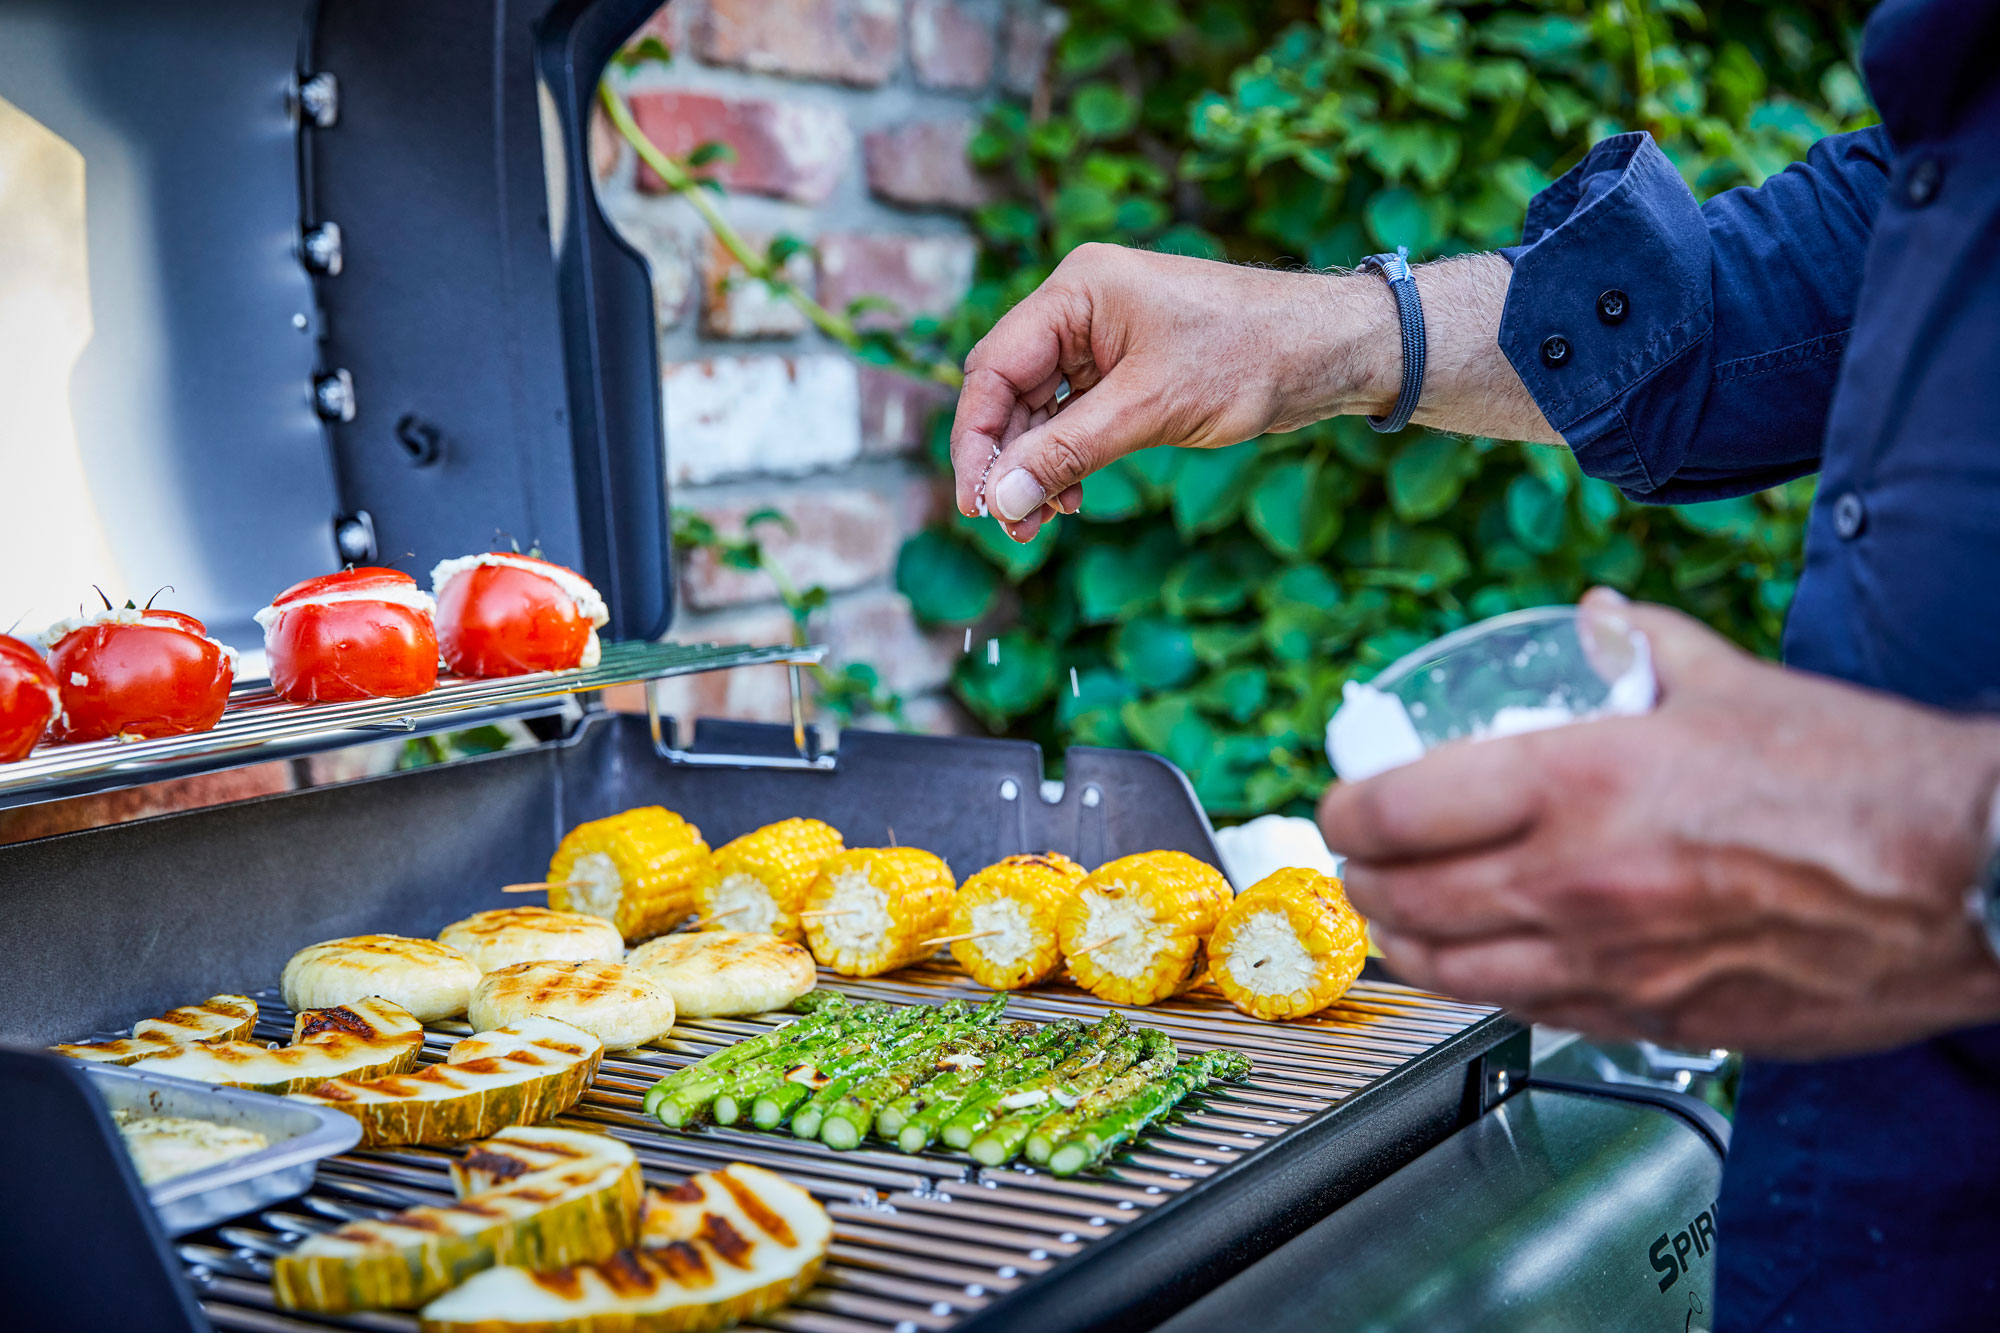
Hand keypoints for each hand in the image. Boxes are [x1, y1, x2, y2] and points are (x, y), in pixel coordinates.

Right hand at [948, 244, 1395, 541]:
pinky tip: (1070, 499)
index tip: (976, 502)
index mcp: (1077, 291)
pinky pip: (1077, 418)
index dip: (977, 439)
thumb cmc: (1250, 356)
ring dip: (1036, 468)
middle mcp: (1081, 309)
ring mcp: (1105, 339)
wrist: (1329, 350)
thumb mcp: (1150, 409)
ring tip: (1038, 525)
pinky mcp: (1130, 369)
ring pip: (1042, 411)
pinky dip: (1068, 459)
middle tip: (1009, 525)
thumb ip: (1068, 452)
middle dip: (1007, 461)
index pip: (994, 368)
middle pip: (1011, 392)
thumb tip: (1001, 499)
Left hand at [1317, 590, 1999, 1056]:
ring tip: (1396, 915)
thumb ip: (1639, 645)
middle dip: (1357, 880)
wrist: (1966, 879)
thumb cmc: (1860, 781)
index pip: (1394, 811)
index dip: (1345, 809)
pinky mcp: (1650, 1021)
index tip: (1345, 801)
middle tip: (1357, 859)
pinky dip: (1482, 986)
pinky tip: (1484, 962)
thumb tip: (1593, 620)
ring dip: (1402, 943)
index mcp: (1577, 785)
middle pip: (1401, 901)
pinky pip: (1526, 1012)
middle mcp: (1573, 884)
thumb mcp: (1730, 681)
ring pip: (1448, 973)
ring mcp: (1608, 966)